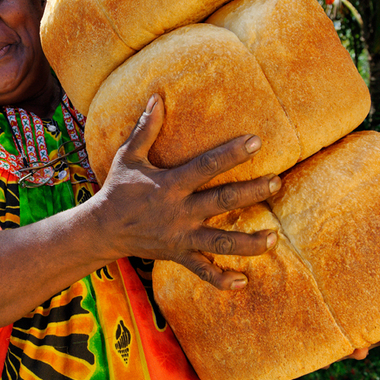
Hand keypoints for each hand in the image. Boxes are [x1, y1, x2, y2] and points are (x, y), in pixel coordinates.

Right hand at [94, 93, 280, 290]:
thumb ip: (146, 129)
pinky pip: (202, 270)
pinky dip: (220, 279)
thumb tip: (157, 97)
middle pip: (223, 201)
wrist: (102, 228)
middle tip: (277, 182)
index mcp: (170, 184)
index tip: (256, 142)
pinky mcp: (178, 254)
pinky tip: (242, 281)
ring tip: (273, 238)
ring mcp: (181, 236)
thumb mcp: (128, 156)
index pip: (206, 166)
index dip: (231, 153)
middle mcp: (180, 211)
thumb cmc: (118, 188)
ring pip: (221, 241)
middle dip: (252, 192)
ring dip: (248, 242)